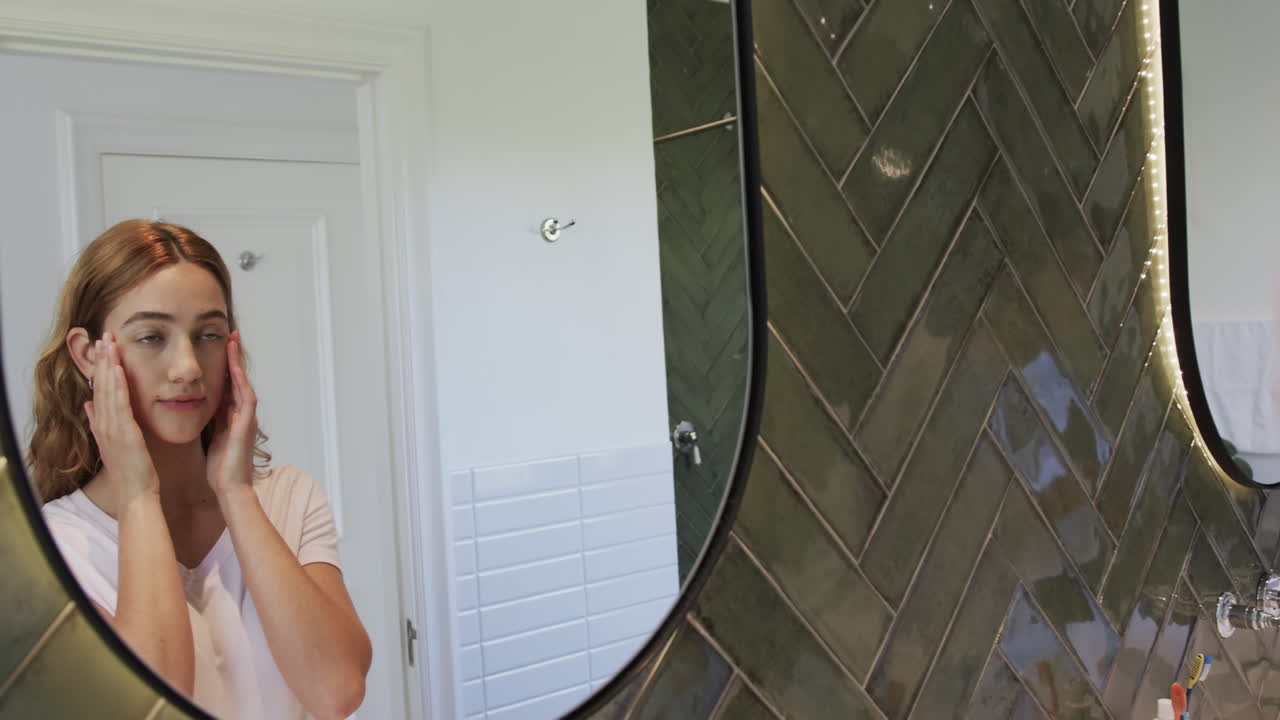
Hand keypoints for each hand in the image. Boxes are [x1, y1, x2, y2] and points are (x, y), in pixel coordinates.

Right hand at [85, 333, 157, 501]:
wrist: (135, 494)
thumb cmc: (131, 471)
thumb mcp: (113, 443)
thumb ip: (99, 422)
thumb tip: (88, 405)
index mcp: (102, 425)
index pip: (99, 389)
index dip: (100, 367)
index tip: (102, 346)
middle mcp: (103, 424)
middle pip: (100, 385)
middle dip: (101, 359)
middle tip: (102, 335)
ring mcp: (111, 428)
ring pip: (107, 390)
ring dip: (108, 365)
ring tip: (108, 343)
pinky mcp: (124, 434)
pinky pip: (119, 405)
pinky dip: (117, 386)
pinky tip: (118, 369)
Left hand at [206, 330, 258, 497]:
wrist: (230, 488)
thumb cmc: (221, 469)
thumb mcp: (211, 438)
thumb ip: (210, 422)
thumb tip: (195, 407)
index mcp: (231, 415)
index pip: (228, 383)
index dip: (224, 365)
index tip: (218, 346)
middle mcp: (241, 413)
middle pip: (238, 377)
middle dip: (234, 356)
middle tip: (229, 334)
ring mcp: (247, 417)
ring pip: (243, 381)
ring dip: (238, 361)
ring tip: (233, 341)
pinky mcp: (247, 423)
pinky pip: (245, 395)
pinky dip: (240, 379)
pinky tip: (234, 366)